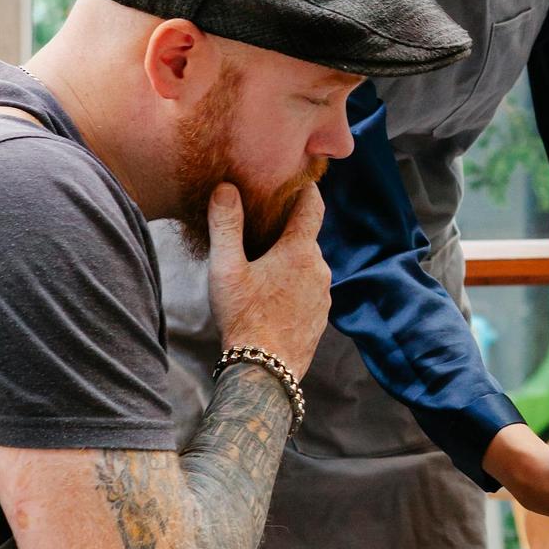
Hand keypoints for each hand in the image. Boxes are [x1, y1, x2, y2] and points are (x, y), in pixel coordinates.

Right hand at [208, 183, 330, 377]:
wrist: (265, 371)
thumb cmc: (243, 318)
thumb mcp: (226, 269)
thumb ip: (225, 225)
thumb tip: (226, 188)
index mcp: (301, 251)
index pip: (313, 205)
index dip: (304, 188)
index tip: (293, 177)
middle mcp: (320, 268)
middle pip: (306, 235)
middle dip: (287, 227)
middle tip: (261, 223)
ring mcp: (323, 294)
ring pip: (306, 263)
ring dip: (289, 258)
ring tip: (261, 262)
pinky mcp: (321, 315)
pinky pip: (308, 287)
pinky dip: (293, 282)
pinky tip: (270, 293)